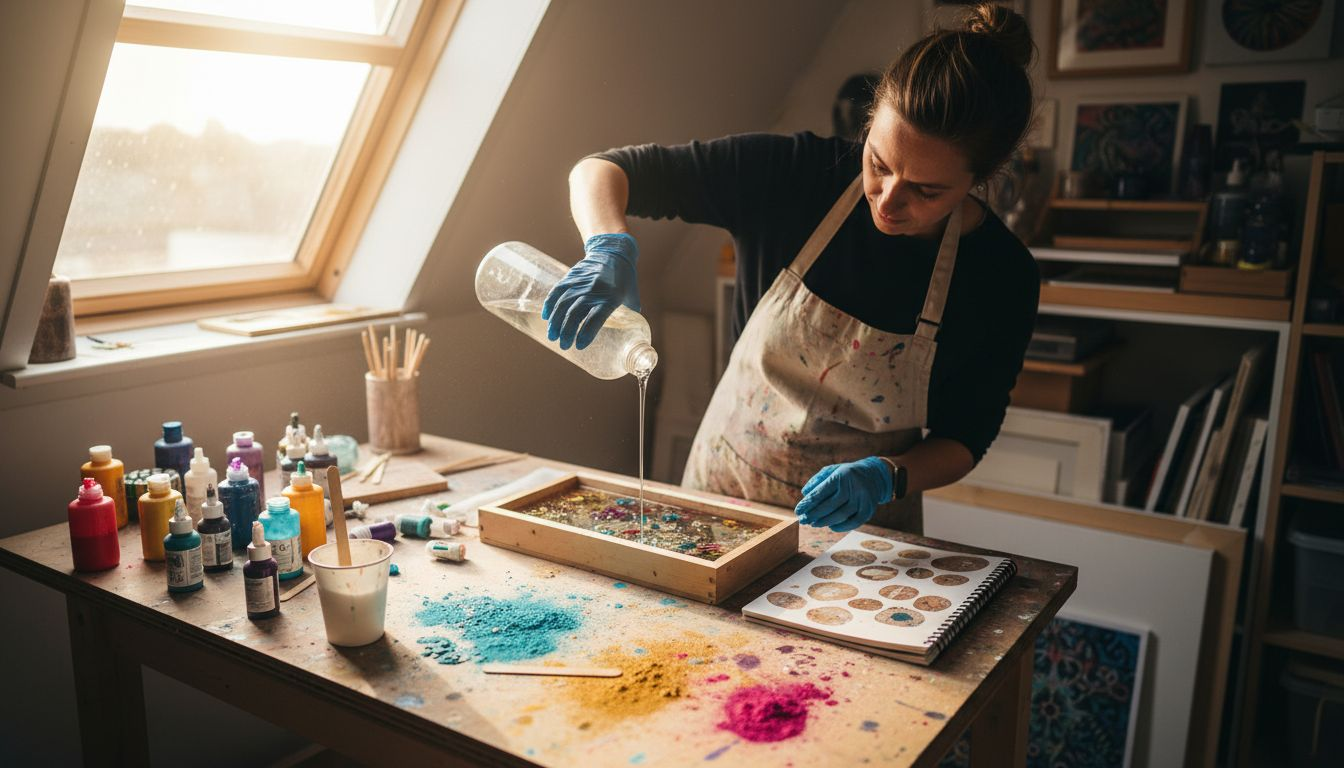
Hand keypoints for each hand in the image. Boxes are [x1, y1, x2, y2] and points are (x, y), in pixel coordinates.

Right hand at [541, 233, 639, 349]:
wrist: (613, 252)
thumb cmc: (626, 280)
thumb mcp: (632, 297)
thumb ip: (630, 316)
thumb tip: (630, 337)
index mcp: (611, 297)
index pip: (596, 317)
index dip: (587, 332)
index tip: (579, 345)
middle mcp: (594, 290)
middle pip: (576, 313)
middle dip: (567, 331)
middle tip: (564, 345)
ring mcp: (581, 282)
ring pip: (564, 304)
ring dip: (556, 322)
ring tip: (553, 336)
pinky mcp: (571, 276)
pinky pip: (558, 291)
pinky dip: (550, 304)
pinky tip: (547, 317)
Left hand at [794, 457, 892, 531]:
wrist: (875, 475)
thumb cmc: (848, 474)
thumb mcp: (832, 470)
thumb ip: (817, 480)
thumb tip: (805, 493)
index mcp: (841, 475)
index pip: (821, 492)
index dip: (808, 503)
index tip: (798, 510)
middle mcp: (853, 487)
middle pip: (829, 505)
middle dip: (813, 515)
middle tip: (803, 520)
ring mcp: (862, 500)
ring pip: (840, 515)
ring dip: (824, 521)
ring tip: (813, 524)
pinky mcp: (869, 510)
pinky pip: (853, 522)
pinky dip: (841, 526)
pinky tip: (830, 526)